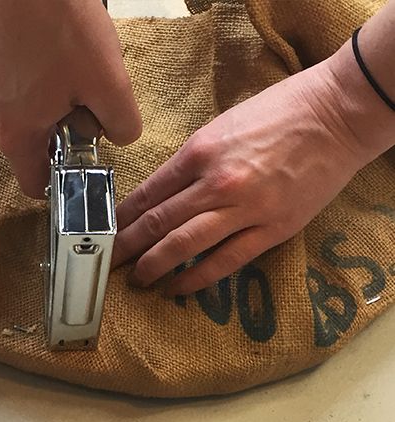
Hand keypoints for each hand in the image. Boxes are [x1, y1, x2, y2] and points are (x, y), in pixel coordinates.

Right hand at [0, 0, 141, 197]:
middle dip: (63, 128)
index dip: (64, 178)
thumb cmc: (53, 22)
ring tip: (70, 64)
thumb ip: (122, 125)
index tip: (83, 158)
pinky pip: (13, 85)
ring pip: (24, 112)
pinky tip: (52, 48)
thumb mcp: (108, 82)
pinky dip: (35, 77)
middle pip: (34, 143)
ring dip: (51, 99)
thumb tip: (119, 135)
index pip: (36, 184)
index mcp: (15, 135)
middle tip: (86, 94)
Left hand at [111, 44, 392, 295]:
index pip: (148, 193)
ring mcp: (244, 209)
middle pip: (158, 222)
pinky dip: (197, 278)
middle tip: (107, 262)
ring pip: (185, 245)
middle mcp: (215, 183)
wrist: (338, 114)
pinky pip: (226, 261)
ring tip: (136, 279)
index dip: (121, 218)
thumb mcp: (221, 126)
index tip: (105, 232)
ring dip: (154, 265)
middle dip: (127, 246)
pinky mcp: (272, 229)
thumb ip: (191, 162)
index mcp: (199, 152)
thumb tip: (162, 192)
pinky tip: (177, 288)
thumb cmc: (279, 112)